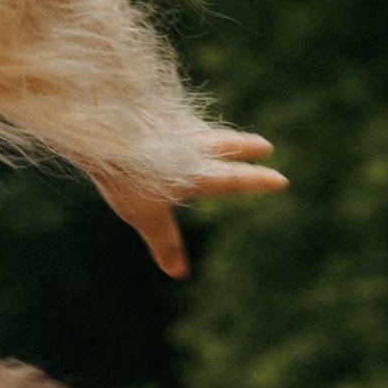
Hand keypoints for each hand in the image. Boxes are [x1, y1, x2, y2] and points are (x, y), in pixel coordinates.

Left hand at [92, 129, 285, 280]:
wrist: (106, 135)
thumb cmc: (130, 179)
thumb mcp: (148, 217)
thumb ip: (165, 242)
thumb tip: (179, 273)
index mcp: (198, 172)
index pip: (235, 179)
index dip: (258, 181)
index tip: (281, 179)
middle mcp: (192, 146)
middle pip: (226, 145)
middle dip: (247, 147)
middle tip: (266, 145)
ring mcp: (173, 126)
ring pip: (201, 129)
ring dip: (214, 133)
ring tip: (216, 133)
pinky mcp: (153, 114)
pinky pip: (174, 118)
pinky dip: (181, 122)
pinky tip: (171, 120)